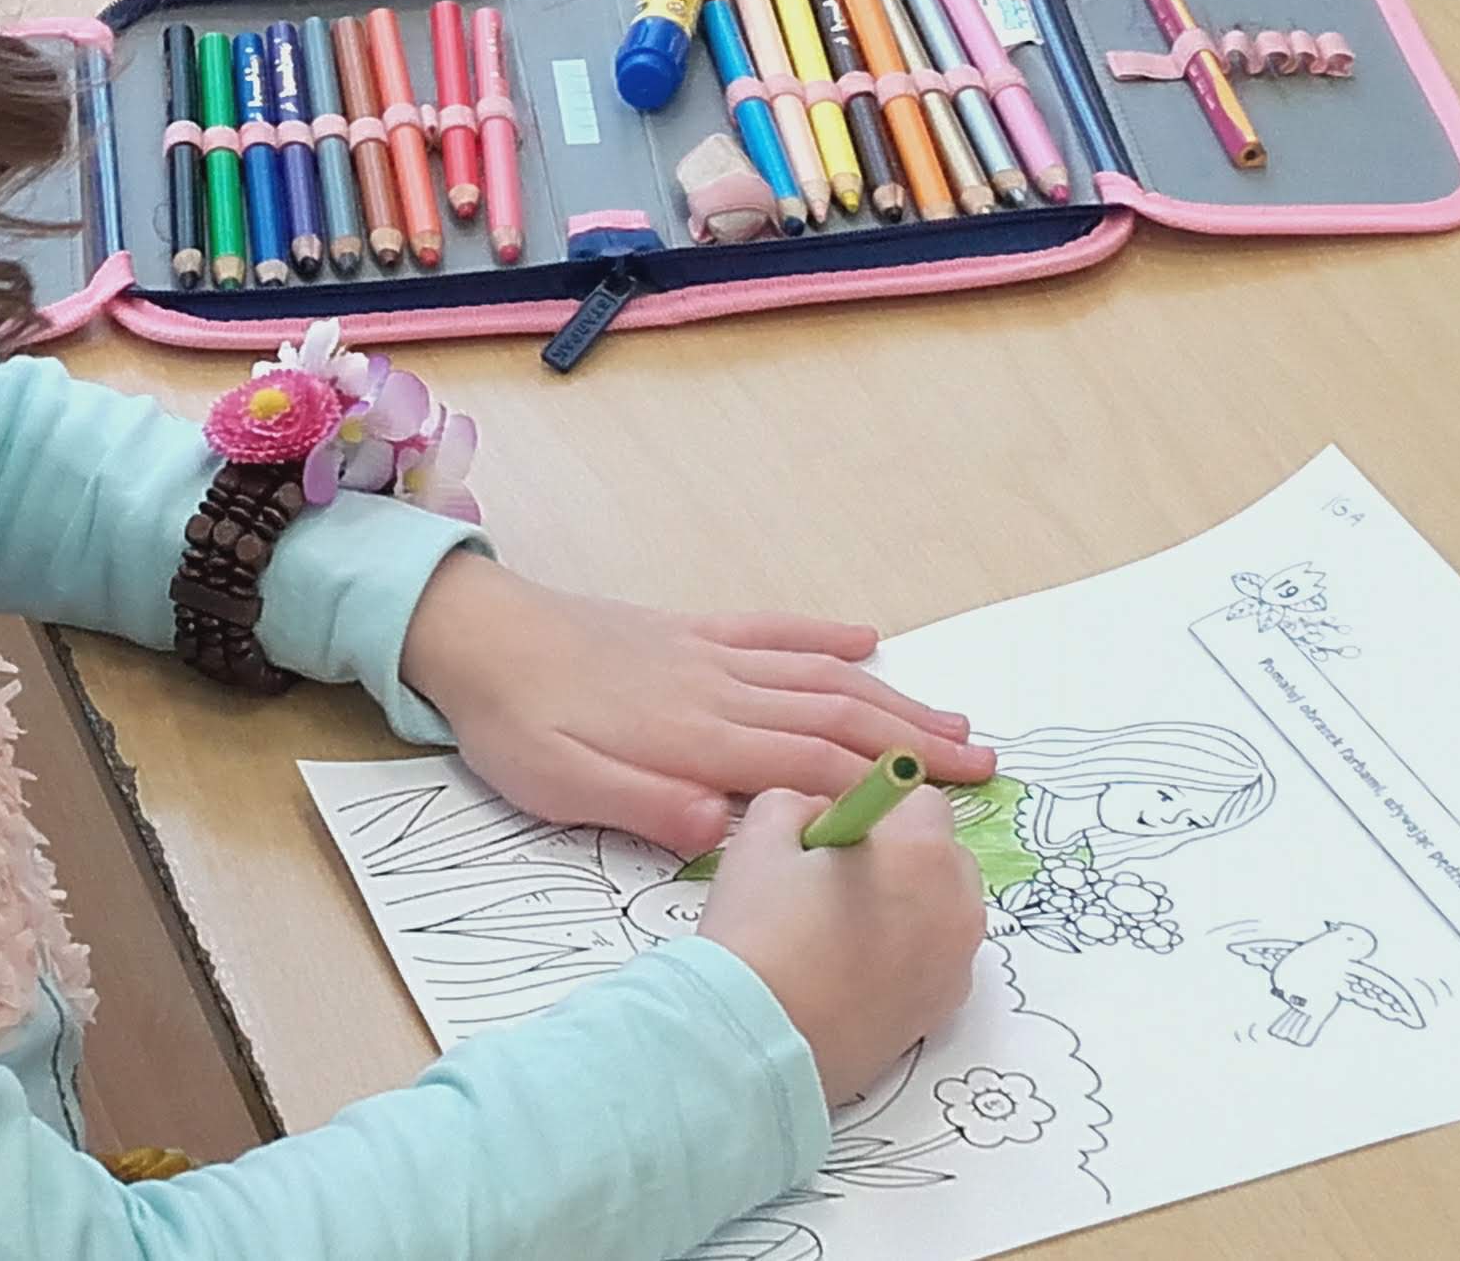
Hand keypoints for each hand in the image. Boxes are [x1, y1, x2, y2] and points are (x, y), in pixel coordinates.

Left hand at [396, 555, 995, 853]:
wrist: (475, 635)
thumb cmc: (514, 723)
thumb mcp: (562, 787)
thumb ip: (647, 805)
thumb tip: (728, 829)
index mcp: (695, 738)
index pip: (810, 766)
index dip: (882, 786)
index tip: (945, 806)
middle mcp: (718, 690)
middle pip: (837, 717)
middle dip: (915, 743)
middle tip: (984, 765)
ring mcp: (709, 655)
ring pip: (819, 675)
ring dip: (892, 697)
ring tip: (953, 719)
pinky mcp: (689, 631)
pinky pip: (771, 629)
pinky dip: (824, 634)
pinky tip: (868, 640)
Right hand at [697, 787, 982, 1102]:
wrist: (758, 1042)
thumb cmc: (760, 933)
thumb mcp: (761, 839)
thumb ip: (798, 804)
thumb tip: (823, 815)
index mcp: (922, 853)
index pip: (920, 799)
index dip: (873, 810)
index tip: (833, 836)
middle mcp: (958, 907)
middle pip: (942, 855)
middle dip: (899, 856)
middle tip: (833, 883)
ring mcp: (956, 965)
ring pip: (941, 910)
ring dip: (907, 905)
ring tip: (839, 933)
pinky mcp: (942, 1011)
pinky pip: (935, 960)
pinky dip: (907, 956)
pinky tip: (850, 972)